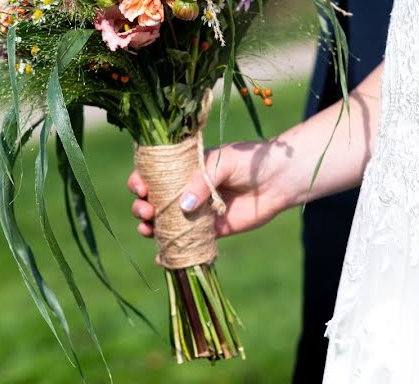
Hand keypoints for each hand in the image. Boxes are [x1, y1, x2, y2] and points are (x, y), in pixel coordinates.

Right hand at [128, 140, 292, 248]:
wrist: (278, 179)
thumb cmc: (249, 162)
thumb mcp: (222, 163)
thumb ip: (201, 182)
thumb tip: (183, 207)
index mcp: (185, 169)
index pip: (153, 176)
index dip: (141, 182)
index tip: (141, 189)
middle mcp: (187, 191)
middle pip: (153, 202)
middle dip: (142, 207)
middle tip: (148, 211)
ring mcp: (197, 212)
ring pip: (166, 224)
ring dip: (151, 229)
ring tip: (148, 230)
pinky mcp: (211, 231)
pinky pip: (187, 243)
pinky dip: (172, 252)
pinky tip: (162, 257)